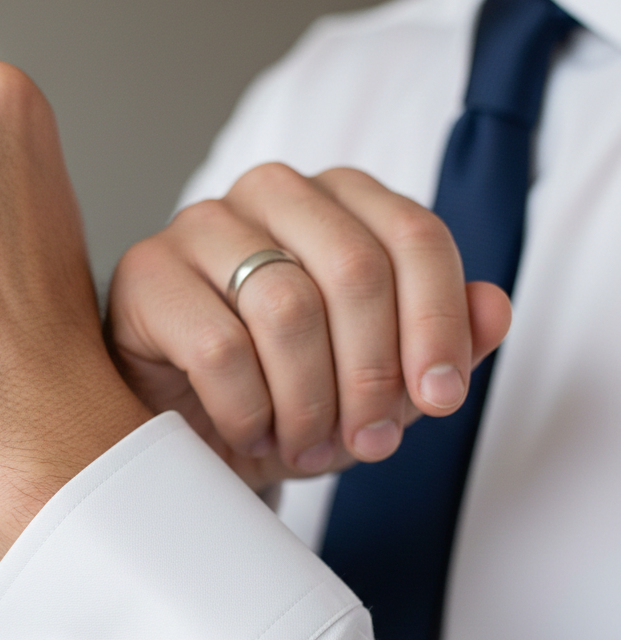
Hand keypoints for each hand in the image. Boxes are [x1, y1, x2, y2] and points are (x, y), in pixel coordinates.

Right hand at [107, 164, 511, 489]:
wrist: (185, 427)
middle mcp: (271, 194)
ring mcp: (201, 226)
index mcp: (337, 201)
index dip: (438, 325)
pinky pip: (219, 348)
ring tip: (304, 445)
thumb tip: (494, 310)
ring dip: (308, 402)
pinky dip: (248, 411)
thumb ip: (437, 343)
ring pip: (288, 308)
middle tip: (366, 442)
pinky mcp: (146, 275)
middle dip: (372, 375)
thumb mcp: (373, 382)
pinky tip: (250, 431)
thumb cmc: (280, 394)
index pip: (413, 237)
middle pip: (356, 269)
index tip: (440, 400)